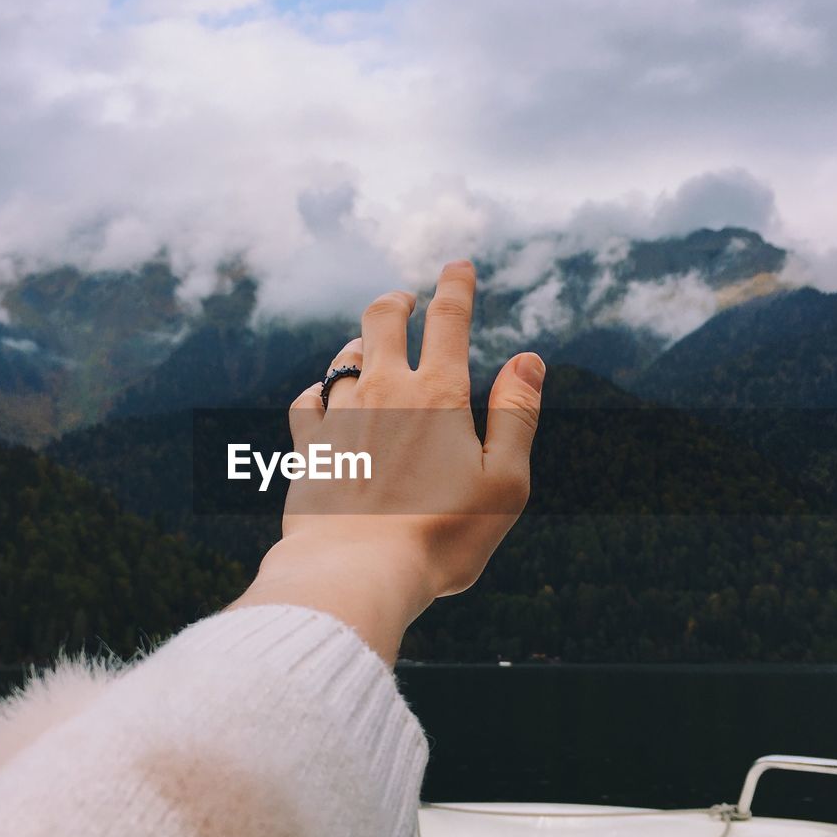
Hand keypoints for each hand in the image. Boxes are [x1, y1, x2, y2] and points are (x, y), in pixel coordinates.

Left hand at [230, 260, 544, 663]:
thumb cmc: (441, 537)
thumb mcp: (504, 482)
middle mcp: (384, 391)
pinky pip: (308, 399)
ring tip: (368, 352)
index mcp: (438, 394)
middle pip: (383, 319)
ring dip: (360, 346)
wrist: (357, 571)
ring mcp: (339, 416)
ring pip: (344, 357)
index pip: (448, 320)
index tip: (458, 265)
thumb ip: (517, 416)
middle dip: (397, 301)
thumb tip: (529, 360)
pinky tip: (324, 399)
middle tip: (405, 300)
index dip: (456, 286)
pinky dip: (320, 391)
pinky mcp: (307, 447)